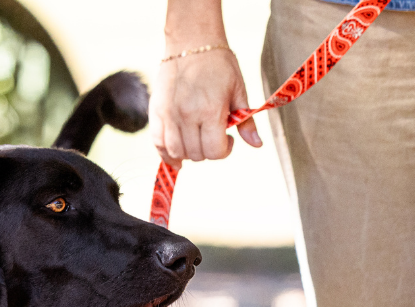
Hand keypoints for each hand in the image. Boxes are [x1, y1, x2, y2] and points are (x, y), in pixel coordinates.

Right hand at [149, 46, 262, 166]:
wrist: (192, 40)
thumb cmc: (218, 64)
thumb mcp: (238, 91)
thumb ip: (246, 121)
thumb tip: (257, 145)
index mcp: (210, 110)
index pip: (215, 151)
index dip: (225, 150)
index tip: (228, 139)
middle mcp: (187, 115)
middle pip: (197, 154)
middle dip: (209, 150)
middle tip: (213, 136)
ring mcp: (169, 114)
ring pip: (177, 152)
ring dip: (190, 153)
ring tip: (197, 140)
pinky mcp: (156, 111)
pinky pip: (158, 143)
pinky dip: (167, 154)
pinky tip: (177, 157)